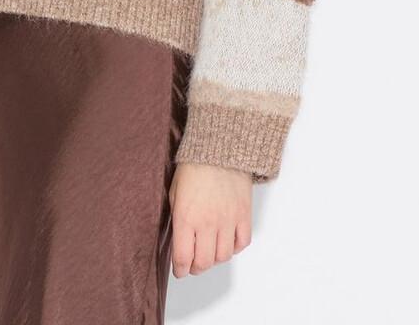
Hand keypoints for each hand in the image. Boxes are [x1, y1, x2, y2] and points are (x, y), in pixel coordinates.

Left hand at [168, 162, 252, 276]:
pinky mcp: (244, 215)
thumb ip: (176, 218)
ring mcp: (227, 220)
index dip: (180, 270)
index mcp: (185, 217)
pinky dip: (234, 247)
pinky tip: (226, 241)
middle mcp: (207, 223)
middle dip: (195, 268)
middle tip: (192, 264)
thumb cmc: (194, 167)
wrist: (220, 148)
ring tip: (209, 252)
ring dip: (214, 259)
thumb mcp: (174, 191)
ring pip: (223, 257)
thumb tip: (178, 239)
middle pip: (203, 263)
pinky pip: (241, 243)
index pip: (182, 258)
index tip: (179, 270)